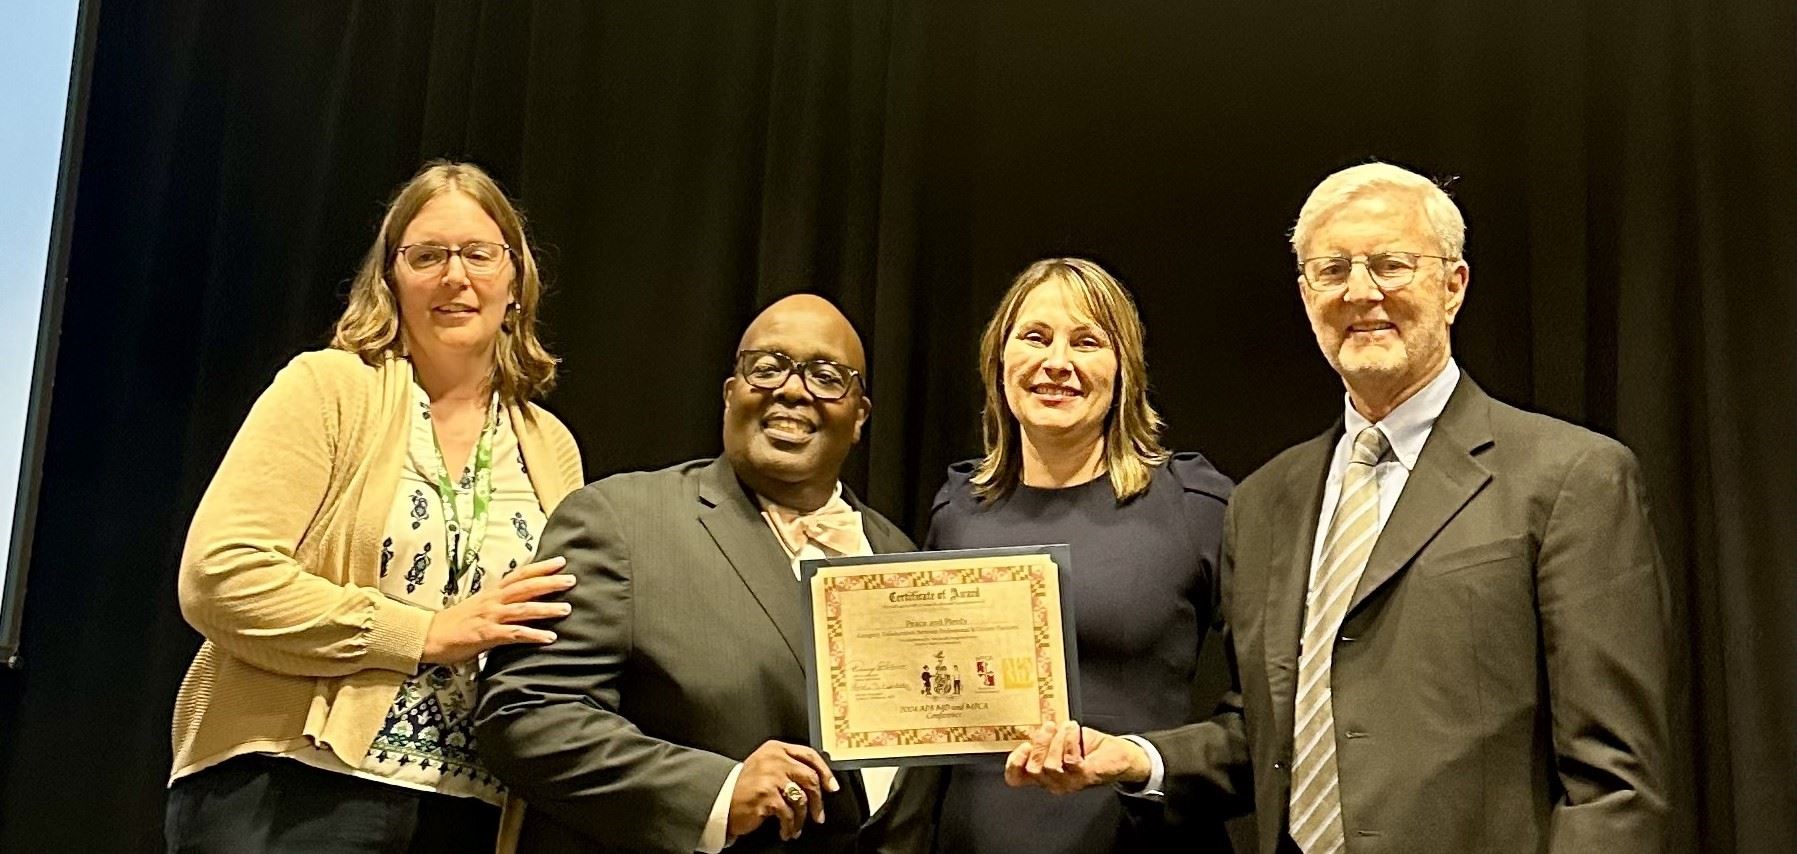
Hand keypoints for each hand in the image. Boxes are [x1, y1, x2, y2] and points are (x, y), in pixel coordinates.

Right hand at [421, 556, 574, 664]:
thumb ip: (501, 603)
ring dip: (546, 609)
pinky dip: (533, 635)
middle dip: (550, 582)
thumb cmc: (455, 623)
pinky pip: (514, 634)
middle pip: (525, 587)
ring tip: (567, 609)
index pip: (520, 575)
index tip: (561, 561)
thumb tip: (523, 601)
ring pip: (523, 609)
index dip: (540, 567)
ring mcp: (489, 617)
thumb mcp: (480, 606)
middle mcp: (493, 601)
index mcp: (492, 593)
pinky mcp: (486, 635)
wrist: (428, 636)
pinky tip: (549, 638)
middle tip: (572, 579)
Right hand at [727, 740, 839, 840]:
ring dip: (802, 818)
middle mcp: (774, 759)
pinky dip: (790, 826)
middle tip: (818, 814)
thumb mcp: (766, 766)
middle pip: (810, 777)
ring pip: (801, 798)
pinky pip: (788, 814)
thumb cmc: (745, 786)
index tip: (832, 786)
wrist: (721, 800)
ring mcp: (770, 776)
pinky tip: (786, 831)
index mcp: (776, 748)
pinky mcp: (766, 795)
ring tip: (797, 827)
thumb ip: (789, 765)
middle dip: (818, 800)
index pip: (809, 755)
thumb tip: (819, 779)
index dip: (825, 772)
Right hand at [1003, 720, 1150, 794]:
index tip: (1022, 746)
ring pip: (1050, 765)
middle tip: (1049, 727)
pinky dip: (1070, 740)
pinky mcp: (1085, 777)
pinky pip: (1070, 760)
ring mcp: (1069, 783)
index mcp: (1044, 773)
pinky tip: (1074, 730)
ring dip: (1057, 740)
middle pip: (1032, 770)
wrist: (1121, 755)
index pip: (1017, 778)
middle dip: (1039, 743)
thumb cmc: (1090, 748)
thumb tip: (1033, 727)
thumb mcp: (1062, 740)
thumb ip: (1046, 739)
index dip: (1013, 764)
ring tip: (1066, 727)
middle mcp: (1054, 782)